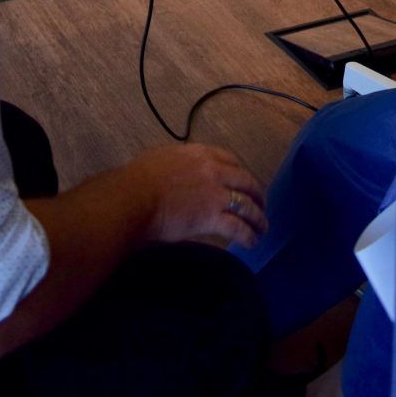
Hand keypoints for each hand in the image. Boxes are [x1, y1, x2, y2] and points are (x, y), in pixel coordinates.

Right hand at [123, 144, 267, 248]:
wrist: (134, 197)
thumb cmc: (139, 179)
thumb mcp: (163, 159)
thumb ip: (180, 164)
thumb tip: (180, 173)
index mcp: (200, 154)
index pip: (230, 159)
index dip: (241, 172)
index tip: (243, 182)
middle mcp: (213, 170)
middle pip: (246, 180)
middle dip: (257, 194)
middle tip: (260, 205)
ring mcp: (215, 193)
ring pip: (247, 204)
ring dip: (258, 217)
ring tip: (262, 228)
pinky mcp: (212, 217)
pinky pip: (238, 227)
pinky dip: (248, 235)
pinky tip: (251, 242)